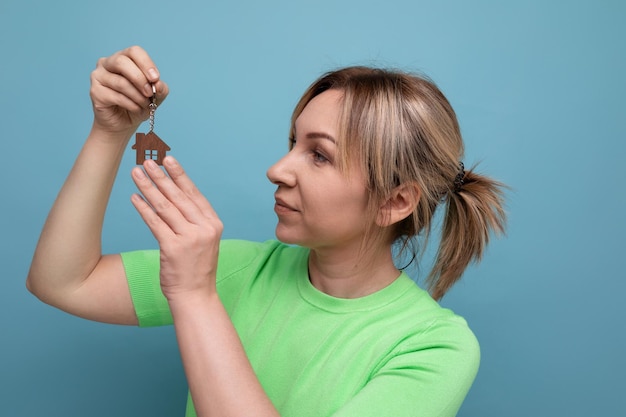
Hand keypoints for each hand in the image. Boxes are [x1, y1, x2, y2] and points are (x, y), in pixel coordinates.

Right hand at [90, 46, 168, 136]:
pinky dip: (131, 104)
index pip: (134, 51)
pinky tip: (136, 109)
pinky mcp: (95, 92)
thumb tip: (158, 84)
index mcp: (123, 58)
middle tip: (150, 93)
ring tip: (145, 104)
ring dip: (137, 96)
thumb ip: (160, 88)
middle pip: (122, 62)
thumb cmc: (138, 104)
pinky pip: (116, 96)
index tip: (156, 78)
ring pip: (121, 82)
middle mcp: (107, 63)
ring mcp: (98, 76)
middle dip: (140, 79)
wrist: (123, 123)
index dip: (146, 63)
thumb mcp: (155, 96)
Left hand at [130, 157, 222, 299]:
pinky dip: (143, 209)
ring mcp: (190, 238)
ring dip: (149, 187)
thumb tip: (174, 197)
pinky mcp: (173, 248)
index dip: (180, 175)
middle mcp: (204, 228)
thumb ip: (194, 221)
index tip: (168, 160)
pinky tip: (134, 197)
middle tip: (148, 161)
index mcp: (213, 224)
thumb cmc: (196, 269)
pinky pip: (155, 223)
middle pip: (179, 197)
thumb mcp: (204, 241)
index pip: (194, 194)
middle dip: (161, 177)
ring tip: (137, 173)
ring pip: (165, 207)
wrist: (196, 296)